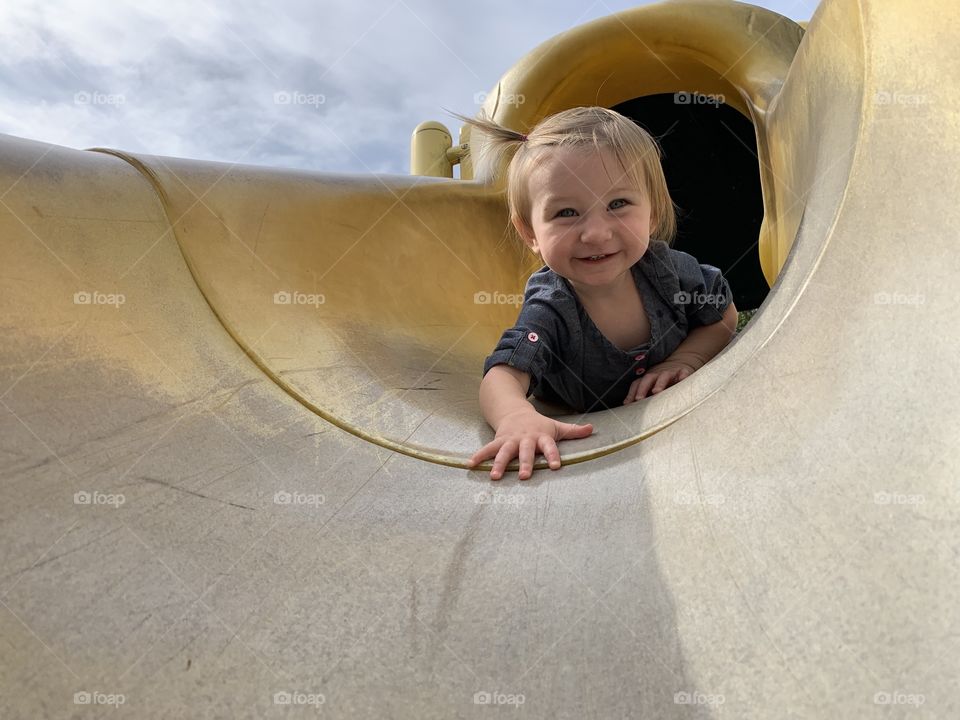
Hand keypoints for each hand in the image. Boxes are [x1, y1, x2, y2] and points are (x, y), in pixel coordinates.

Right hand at [468, 409, 593, 480]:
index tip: (556, 466)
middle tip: (525, 476)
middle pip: (526, 451)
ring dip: (500, 464)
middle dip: (525, 463)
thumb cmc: (539, 425)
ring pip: (505, 452)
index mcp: (541, 436)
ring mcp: (511, 440)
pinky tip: (470, 465)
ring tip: (494, 477)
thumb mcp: (556, 426)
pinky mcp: (499, 441)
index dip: (553, 455)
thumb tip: (593, 429)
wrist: (515, 411)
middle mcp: (525, 439)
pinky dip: (479, 456)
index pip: (550, 446)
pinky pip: (488, 449)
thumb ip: (573, 432)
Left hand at [623, 360, 696, 403]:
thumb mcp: (653, 393)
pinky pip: (683, 373)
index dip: (632, 392)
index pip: (637, 384)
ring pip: (664, 375)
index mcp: (648, 380)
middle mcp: (658, 375)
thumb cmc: (665, 388)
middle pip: (648, 378)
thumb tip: (630, 410)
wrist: (681, 374)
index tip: (627, 403)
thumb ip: (644, 400)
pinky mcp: (683, 373)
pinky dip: (682, 376)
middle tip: (639, 399)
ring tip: (656, 391)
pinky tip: (682, 380)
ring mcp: (671, 373)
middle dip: (642, 388)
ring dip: (659, 383)